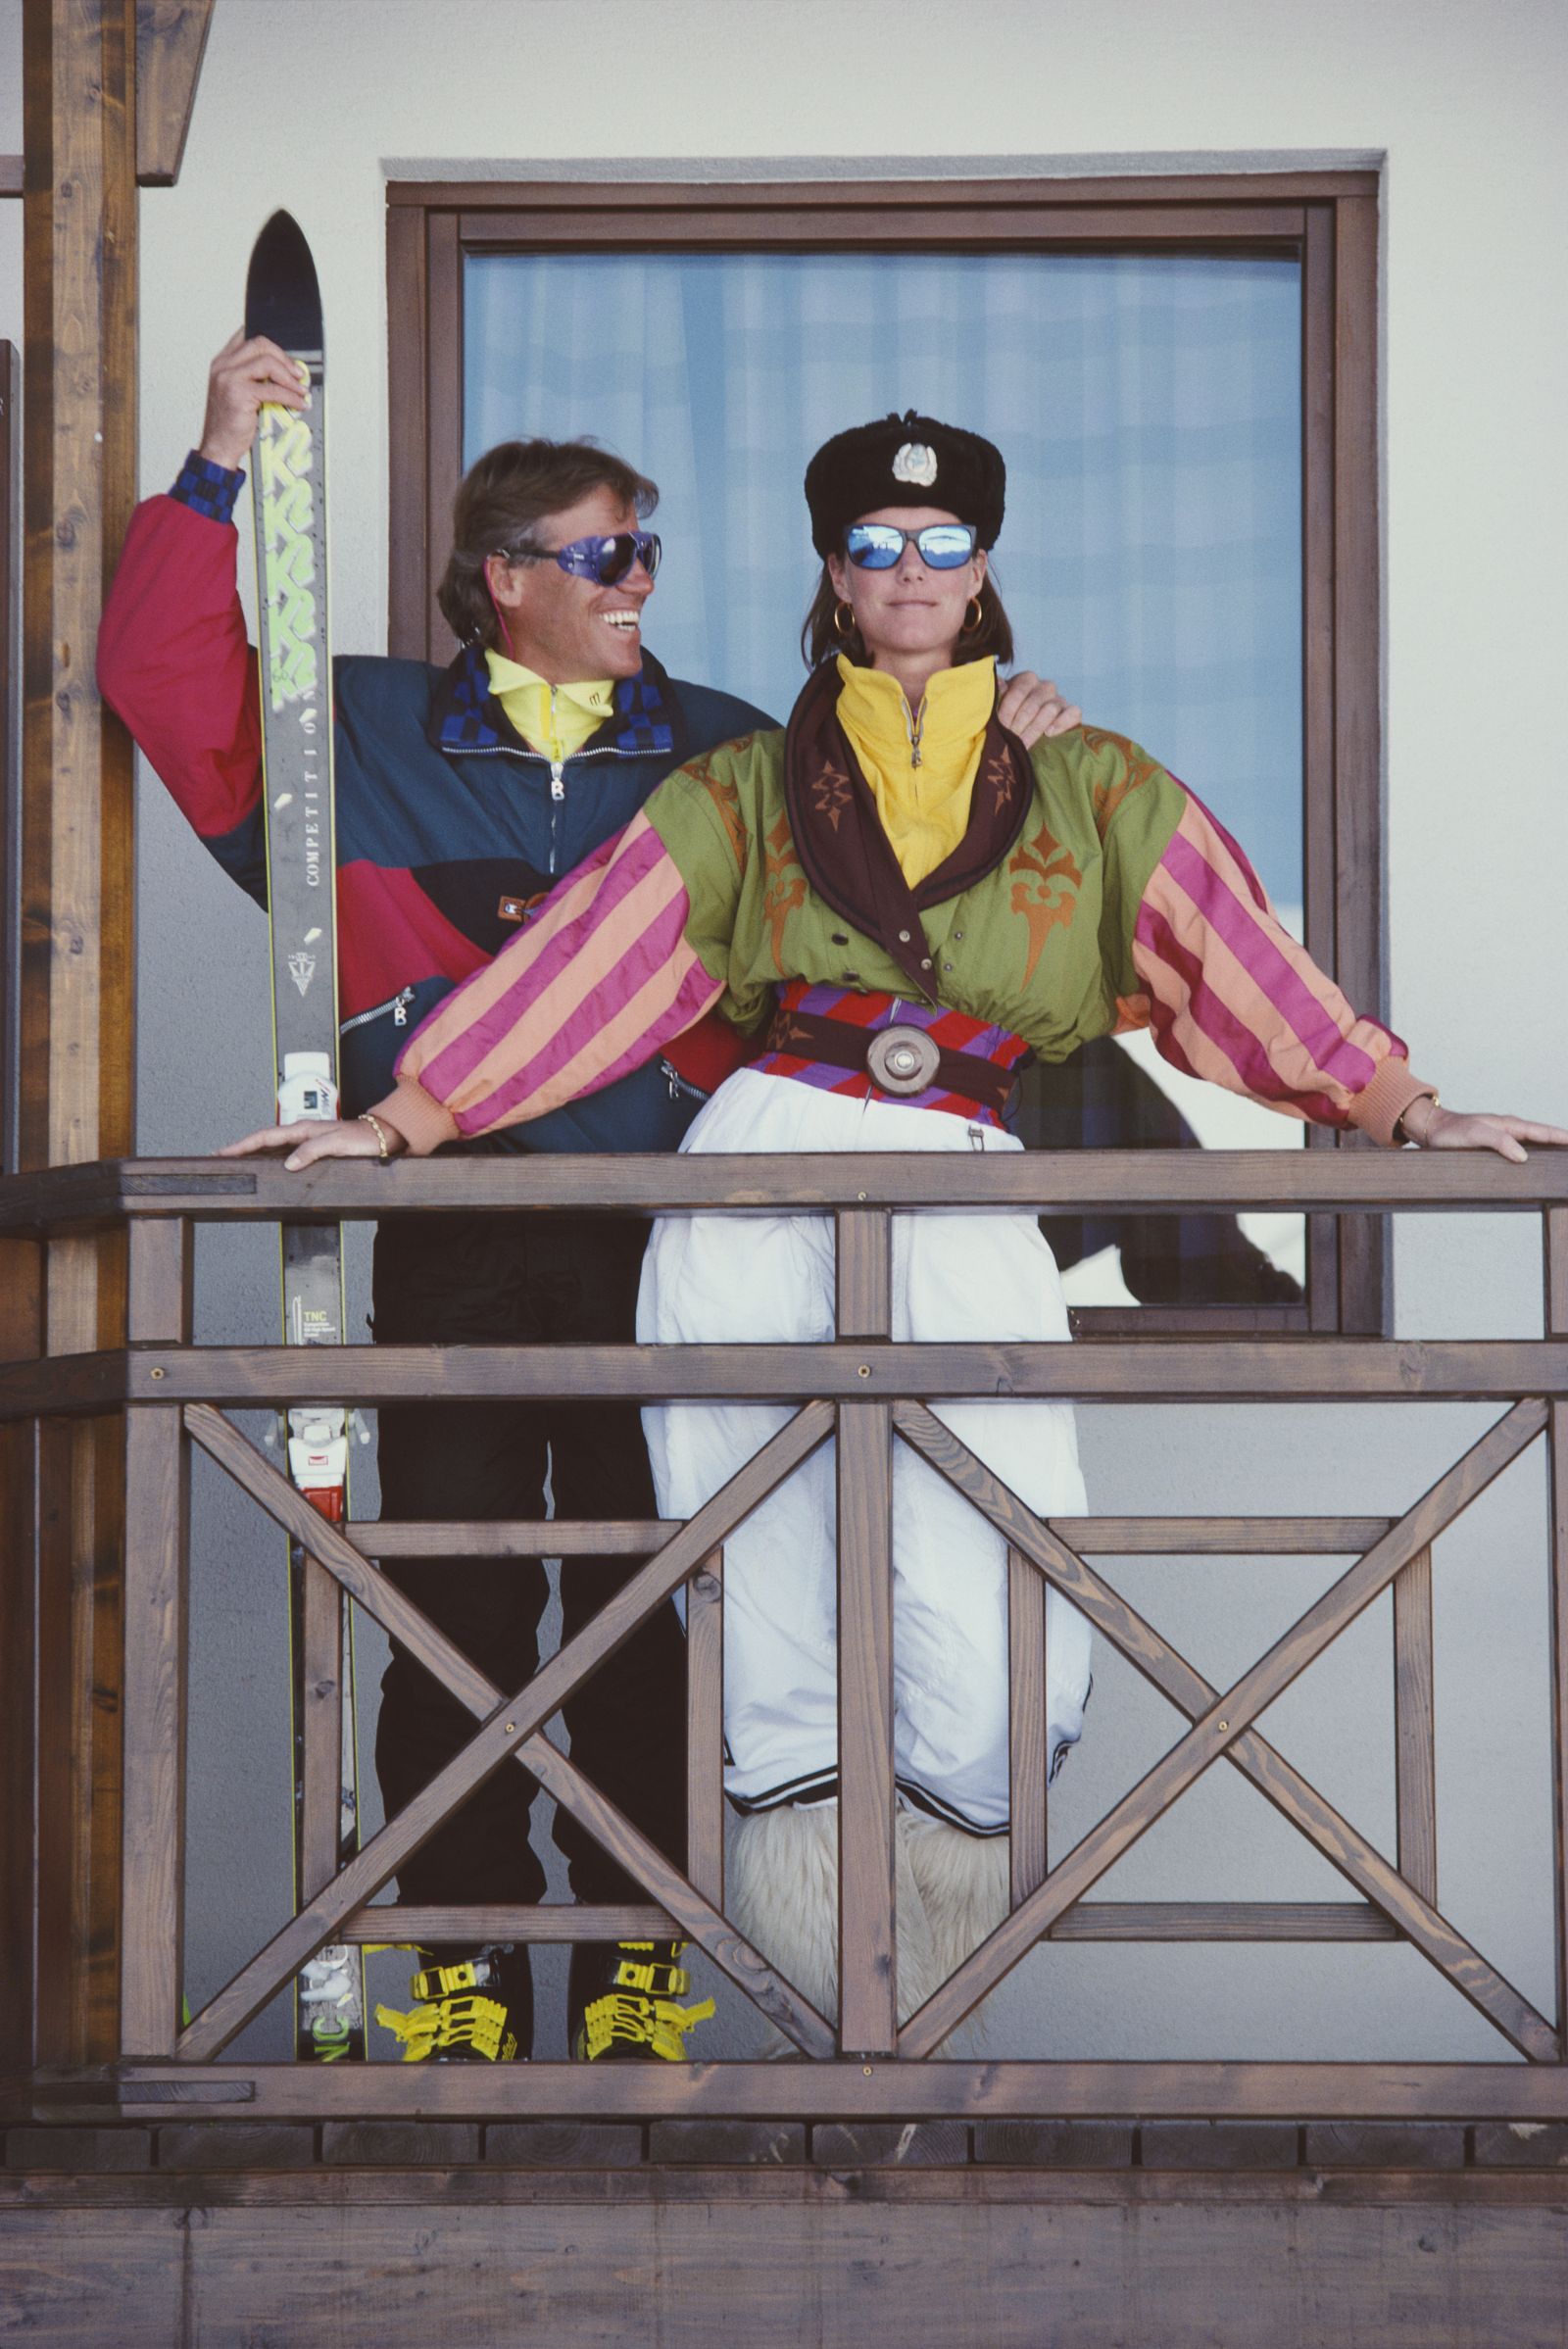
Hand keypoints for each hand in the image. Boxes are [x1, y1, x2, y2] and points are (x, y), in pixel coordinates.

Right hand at [198, 329, 308, 469]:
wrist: (218, 447)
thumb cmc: (230, 423)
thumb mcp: (237, 392)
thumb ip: (251, 376)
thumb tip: (283, 370)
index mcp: (222, 362)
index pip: (246, 336)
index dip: (271, 342)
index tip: (287, 355)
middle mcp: (223, 366)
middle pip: (260, 344)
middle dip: (284, 358)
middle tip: (298, 374)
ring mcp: (228, 378)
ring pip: (267, 362)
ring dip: (289, 377)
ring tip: (300, 390)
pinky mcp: (239, 393)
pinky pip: (272, 389)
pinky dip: (290, 396)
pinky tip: (298, 403)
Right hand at [216, 1117, 405, 1171]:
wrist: (383, 1137)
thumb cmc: (363, 1137)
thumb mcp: (337, 1144)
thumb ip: (312, 1151)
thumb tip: (289, 1163)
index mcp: (304, 1130)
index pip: (265, 1136)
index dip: (243, 1144)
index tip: (225, 1152)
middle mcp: (303, 1134)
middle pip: (264, 1142)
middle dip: (242, 1149)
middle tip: (223, 1158)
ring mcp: (308, 1143)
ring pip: (274, 1149)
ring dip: (256, 1155)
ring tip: (239, 1163)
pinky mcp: (316, 1151)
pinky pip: (288, 1155)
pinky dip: (274, 1161)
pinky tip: (270, 1169)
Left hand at [997, 671, 1081, 748]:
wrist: (1024, 736)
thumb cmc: (1007, 721)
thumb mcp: (997, 708)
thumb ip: (996, 695)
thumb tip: (997, 684)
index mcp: (1026, 680)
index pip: (1019, 690)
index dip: (1008, 710)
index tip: (1001, 726)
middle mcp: (1044, 687)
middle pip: (1034, 702)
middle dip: (1019, 723)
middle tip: (1010, 739)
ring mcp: (1059, 700)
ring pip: (1051, 709)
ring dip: (1035, 728)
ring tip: (1023, 743)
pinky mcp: (1072, 713)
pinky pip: (1074, 712)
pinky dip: (1062, 722)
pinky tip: (1049, 733)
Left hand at [1403, 1100, 1567, 1162]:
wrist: (1432, 1129)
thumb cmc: (1451, 1132)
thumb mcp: (1475, 1135)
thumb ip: (1499, 1142)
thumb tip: (1523, 1156)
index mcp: (1509, 1125)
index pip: (1542, 1131)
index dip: (1560, 1137)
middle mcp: (1509, 1131)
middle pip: (1541, 1137)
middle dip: (1559, 1144)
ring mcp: (1502, 1138)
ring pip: (1531, 1145)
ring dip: (1546, 1150)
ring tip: (1561, 1161)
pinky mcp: (1494, 1147)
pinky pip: (1518, 1152)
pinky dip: (1530, 1156)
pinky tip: (1532, 1167)